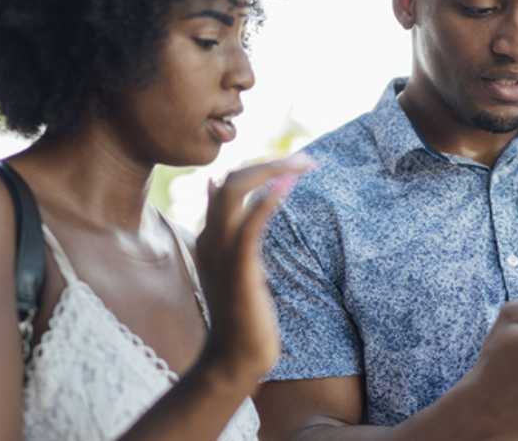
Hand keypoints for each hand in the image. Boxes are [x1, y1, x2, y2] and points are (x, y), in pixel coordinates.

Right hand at [194, 153, 314, 387]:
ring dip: (273, 170)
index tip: (294, 166)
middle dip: (271, 162)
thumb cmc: (242, 316)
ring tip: (303, 164)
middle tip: (306, 160)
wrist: (233, 358)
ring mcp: (221, 249)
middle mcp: (211, 235)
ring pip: (237, 189)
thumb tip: (224, 194)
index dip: (262, 167)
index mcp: (211, 234)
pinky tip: (288, 185)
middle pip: (233, 178)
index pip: (230, 182)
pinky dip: (268, 200)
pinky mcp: (239, 266)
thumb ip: (237, 235)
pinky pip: (250, 223)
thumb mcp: (238, 268)